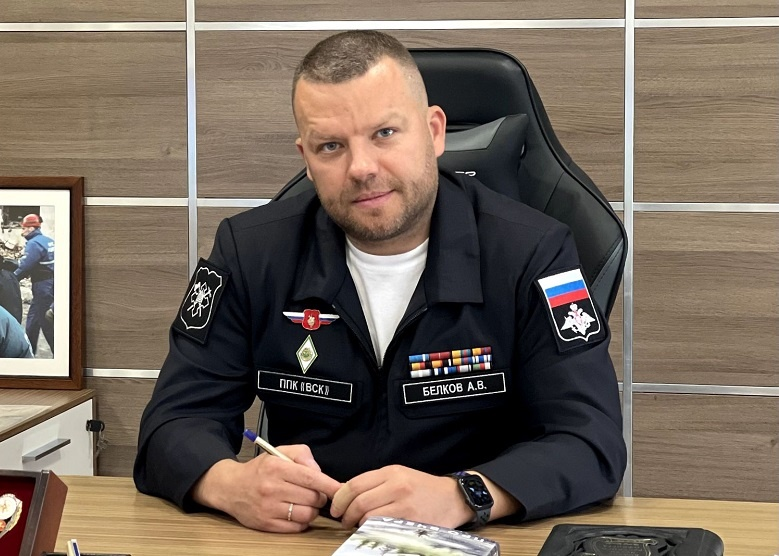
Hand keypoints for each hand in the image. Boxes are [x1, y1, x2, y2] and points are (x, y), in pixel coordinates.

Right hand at [192, 445, 341, 532]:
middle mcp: (271, 488)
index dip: (329, 485)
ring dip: (312, 510)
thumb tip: (319, 471)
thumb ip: (302, 455)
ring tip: (305, 503)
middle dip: (320, 496)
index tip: (341, 489)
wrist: (230, 487)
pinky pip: (296, 528)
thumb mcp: (279, 452)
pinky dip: (301, 522)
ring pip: (306, 514)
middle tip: (315, 493)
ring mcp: (268, 508)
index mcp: (276, 467)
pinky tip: (295, 512)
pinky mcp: (266, 524)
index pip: (310, 478)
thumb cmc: (259, 470)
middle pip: (312, 498)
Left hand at [329, 465, 472, 528]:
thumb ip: (376, 483)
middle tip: (344, 521)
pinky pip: (381, 526)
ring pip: (367, 514)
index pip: (355, 483)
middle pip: (358, 500)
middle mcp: (396, 485)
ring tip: (357, 526)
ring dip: (357, 523)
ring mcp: (403, 503)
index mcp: (391, 472)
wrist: (453, 498)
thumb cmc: (424, 489)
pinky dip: (371, 529)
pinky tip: (371, 530)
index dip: (340, 498)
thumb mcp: (400, 476)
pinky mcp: (409, 519)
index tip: (336, 507)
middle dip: (345, 514)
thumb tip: (348, 495)